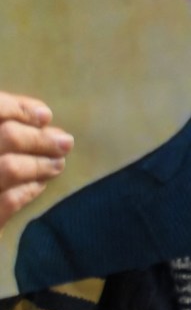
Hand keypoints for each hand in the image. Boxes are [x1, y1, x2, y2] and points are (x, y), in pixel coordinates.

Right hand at [0, 90, 71, 227]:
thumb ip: (2, 120)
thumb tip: (42, 117)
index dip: (20, 108)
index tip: (45, 117)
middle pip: (8, 137)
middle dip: (40, 140)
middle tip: (65, 143)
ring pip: (9, 168)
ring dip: (40, 165)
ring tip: (57, 164)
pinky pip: (8, 200)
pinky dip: (28, 190)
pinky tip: (38, 185)